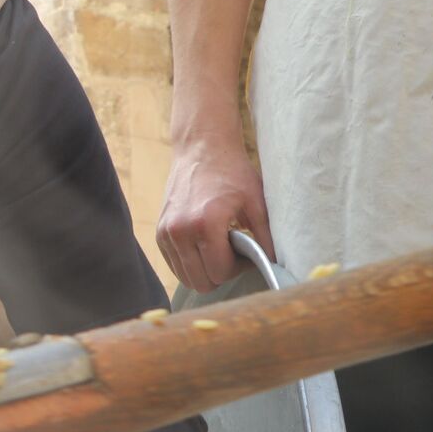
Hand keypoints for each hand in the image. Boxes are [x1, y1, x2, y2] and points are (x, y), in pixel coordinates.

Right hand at [156, 135, 275, 292]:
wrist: (201, 149)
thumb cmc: (231, 173)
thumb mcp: (256, 203)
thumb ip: (266, 238)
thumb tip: (273, 266)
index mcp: (205, 224)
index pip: (219, 272)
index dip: (238, 269)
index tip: (246, 253)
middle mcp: (179, 231)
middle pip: (201, 282)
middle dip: (220, 273)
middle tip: (233, 253)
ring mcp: (165, 233)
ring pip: (186, 277)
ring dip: (205, 270)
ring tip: (218, 248)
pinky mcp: (159, 233)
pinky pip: (175, 265)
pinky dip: (191, 263)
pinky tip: (204, 244)